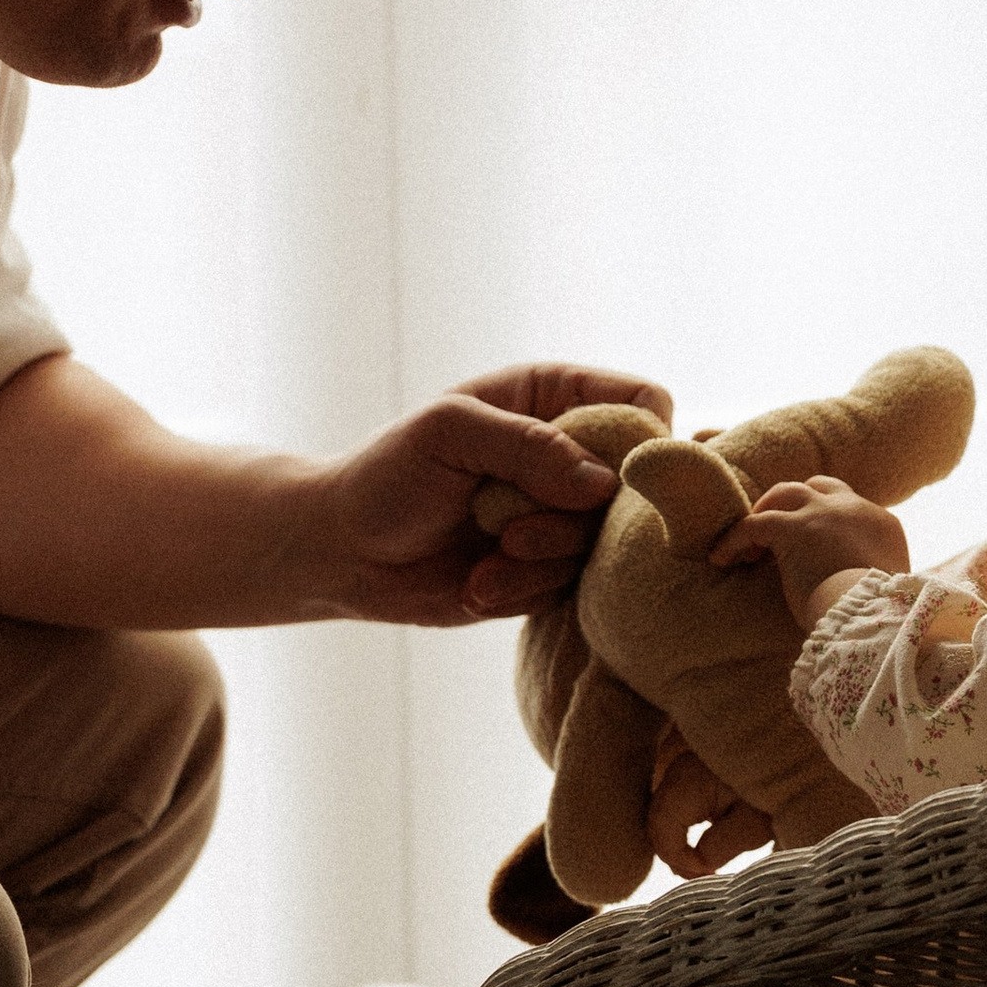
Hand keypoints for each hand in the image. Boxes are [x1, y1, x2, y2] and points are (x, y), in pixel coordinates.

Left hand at [307, 363, 674, 625]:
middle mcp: (568, 453)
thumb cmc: (386, 475)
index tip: (606, 480)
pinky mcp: (549, 569)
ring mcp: (562, 515)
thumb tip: (603, 485)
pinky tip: (476, 585)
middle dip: (578, 519)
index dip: (642, 441)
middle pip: (634, 485)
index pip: (643, 404)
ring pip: (607, 543)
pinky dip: (525, 590)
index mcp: (553, 396)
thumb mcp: (449, 434)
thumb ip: (529, 446)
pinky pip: (573, 587)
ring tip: (485, 559)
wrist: (343, 553)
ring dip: (543, 560)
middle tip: (513, 534)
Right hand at [647, 729, 774, 879]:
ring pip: (664, 818)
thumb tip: (696, 866)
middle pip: (657, 824)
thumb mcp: (754, 824)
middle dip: (676, 856)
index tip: (709, 872)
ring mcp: (682, 770)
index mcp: (688, 781)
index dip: (679, 859)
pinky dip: (683, 832)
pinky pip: (675, 809)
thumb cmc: (777, 788)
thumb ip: (717, 848)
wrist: (793, 755)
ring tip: (706, 865)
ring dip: (678, 845)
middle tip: (705, 876)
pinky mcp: (691, 775)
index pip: (661, 830)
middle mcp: (676, 771)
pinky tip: (705, 846)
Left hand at [709, 473, 908, 630]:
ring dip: (766, 510)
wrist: (868, 618)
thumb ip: (870, 574)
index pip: (849, 508)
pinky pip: (753, 524)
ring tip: (751, 542)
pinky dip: (734, 539)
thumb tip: (852, 585)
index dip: (825, 521)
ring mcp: (823, 513)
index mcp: (882, 525)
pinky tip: (721, 558)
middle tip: (778, 531)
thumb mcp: (883, 589)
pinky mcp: (792, 528)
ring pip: (786, 492)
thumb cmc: (875, 617)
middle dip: (796, 504)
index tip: (810, 543)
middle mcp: (855, 510)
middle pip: (819, 487)